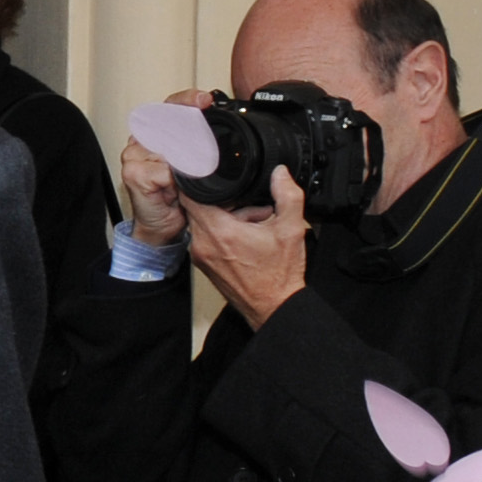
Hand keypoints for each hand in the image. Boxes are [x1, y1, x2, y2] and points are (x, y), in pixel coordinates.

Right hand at [115, 84, 206, 247]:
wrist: (162, 228)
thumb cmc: (178, 199)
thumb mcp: (196, 168)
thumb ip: (203, 149)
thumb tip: (231, 136)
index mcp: (155, 132)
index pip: (171, 106)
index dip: (189, 100)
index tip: (206, 100)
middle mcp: (142, 140)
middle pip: (170, 121)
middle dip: (194, 132)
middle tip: (209, 149)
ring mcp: (134, 155)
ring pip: (170, 147)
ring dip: (189, 162)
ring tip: (189, 178)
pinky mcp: (134, 173)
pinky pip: (165, 170)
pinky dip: (177, 180)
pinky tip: (177, 189)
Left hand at [180, 165, 309, 326]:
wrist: (274, 307)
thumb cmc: (279, 276)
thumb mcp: (291, 229)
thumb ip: (287, 196)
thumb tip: (280, 174)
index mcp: (219, 231)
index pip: (190, 195)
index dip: (197, 180)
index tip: (208, 174)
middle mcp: (203, 244)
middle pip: (199, 207)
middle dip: (223, 201)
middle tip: (249, 206)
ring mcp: (201, 256)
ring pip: (204, 222)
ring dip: (225, 217)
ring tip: (254, 224)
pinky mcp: (204, 265)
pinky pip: (207, 238)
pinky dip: (223, 232)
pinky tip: (247, 238)